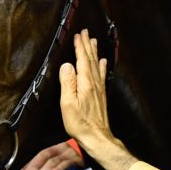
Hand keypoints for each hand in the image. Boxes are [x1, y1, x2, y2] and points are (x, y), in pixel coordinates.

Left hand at [16, 141, 83, 169]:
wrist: (100, 154)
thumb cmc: (78, 163)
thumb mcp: (63, 162)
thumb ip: (49, 168)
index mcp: (58, 148)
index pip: (41, 156)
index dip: (29, 166)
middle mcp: (64, 149)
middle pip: (46, 158)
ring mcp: (72, 154)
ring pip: (54, 161)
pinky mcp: (80, 161)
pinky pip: (67, 165)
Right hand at [59, 29, 137, 169]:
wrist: (97, 137)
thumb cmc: (80, 123)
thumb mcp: (68, 104)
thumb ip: (67, 83)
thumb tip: (67, 65)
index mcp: (85, 83)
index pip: (82, 60)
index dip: (80, 47)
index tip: (78, 35)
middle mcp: (94, 83)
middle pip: (90, 59)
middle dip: (87, 45)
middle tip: (86, 32)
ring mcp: (99, 88)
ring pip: (96, 65)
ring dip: (94, 52)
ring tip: (94, 41)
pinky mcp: (101, 95)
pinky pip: (101, 75)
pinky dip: (101, 66)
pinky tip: (103, 62)